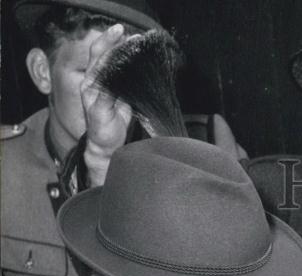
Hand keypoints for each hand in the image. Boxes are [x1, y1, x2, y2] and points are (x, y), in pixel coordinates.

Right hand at [80, 24, 132, 185]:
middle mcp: (90, 83)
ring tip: (130, 48)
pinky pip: (105, 90)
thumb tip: (140, 65)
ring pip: (101, 70)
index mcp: (96, 79)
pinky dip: (114, 80)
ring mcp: (91, 95)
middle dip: (113, 43)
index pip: (102, 54)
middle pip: (99, 56)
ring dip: (116, 58)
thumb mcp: (124, 97)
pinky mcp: (96, 108)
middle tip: (129, 35)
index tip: (127, 32)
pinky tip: (122, 72)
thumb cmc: (115, 120)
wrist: (107, 146)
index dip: (113, 41)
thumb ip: (126, 81)